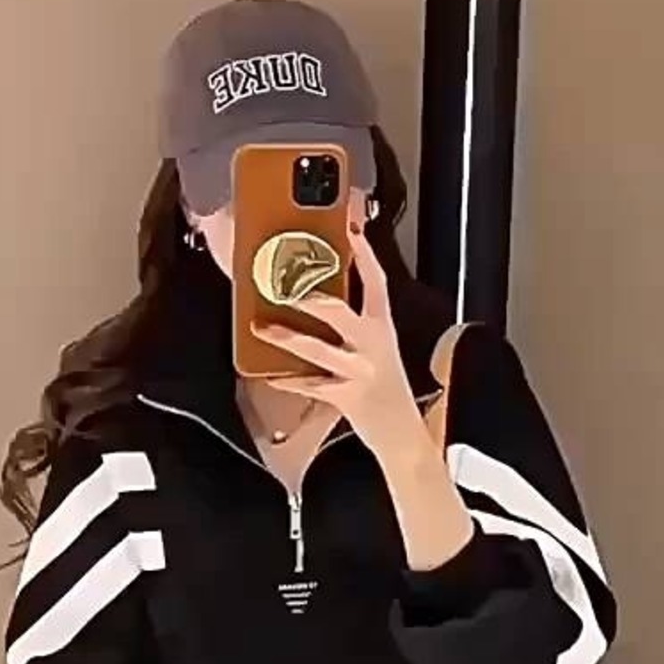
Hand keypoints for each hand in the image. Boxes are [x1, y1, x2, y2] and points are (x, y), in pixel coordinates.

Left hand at [256, 224, 426, 461]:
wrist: (401, 434)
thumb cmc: (386, 389)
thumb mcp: (378, 349)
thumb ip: (355, 325)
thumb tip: (318, 300)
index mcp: (383, 327)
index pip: (377, 282)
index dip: (363, 254)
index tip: (349, 229)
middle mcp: (373, 345)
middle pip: (340, 312)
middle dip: (310, 298)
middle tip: (284, 285)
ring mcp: (359, 371)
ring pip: (318, 350)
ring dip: (287, 338)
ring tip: (262, 327)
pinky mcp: (345, 396)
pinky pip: (310, 385)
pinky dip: (288, 380)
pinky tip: (271, 374)